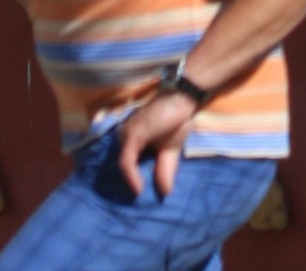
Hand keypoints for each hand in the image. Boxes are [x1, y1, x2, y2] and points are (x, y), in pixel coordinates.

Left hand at [105, 83, 197, 200]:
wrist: (184, 100)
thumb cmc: (176, 121)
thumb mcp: (170, 151)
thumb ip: (164, 169)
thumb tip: (165, 194)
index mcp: (132, 141)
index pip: (125, 165)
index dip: (129, 182)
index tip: (136, 199)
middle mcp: (125, 136)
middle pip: (121, 167)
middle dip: (124, 186)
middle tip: (131, 207)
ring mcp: (127, 135)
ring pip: (122, 167)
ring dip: (127, 185)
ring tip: (136, 201)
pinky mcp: (132, 136)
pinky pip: (127, 162)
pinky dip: (131, 177)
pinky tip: (138, 189)